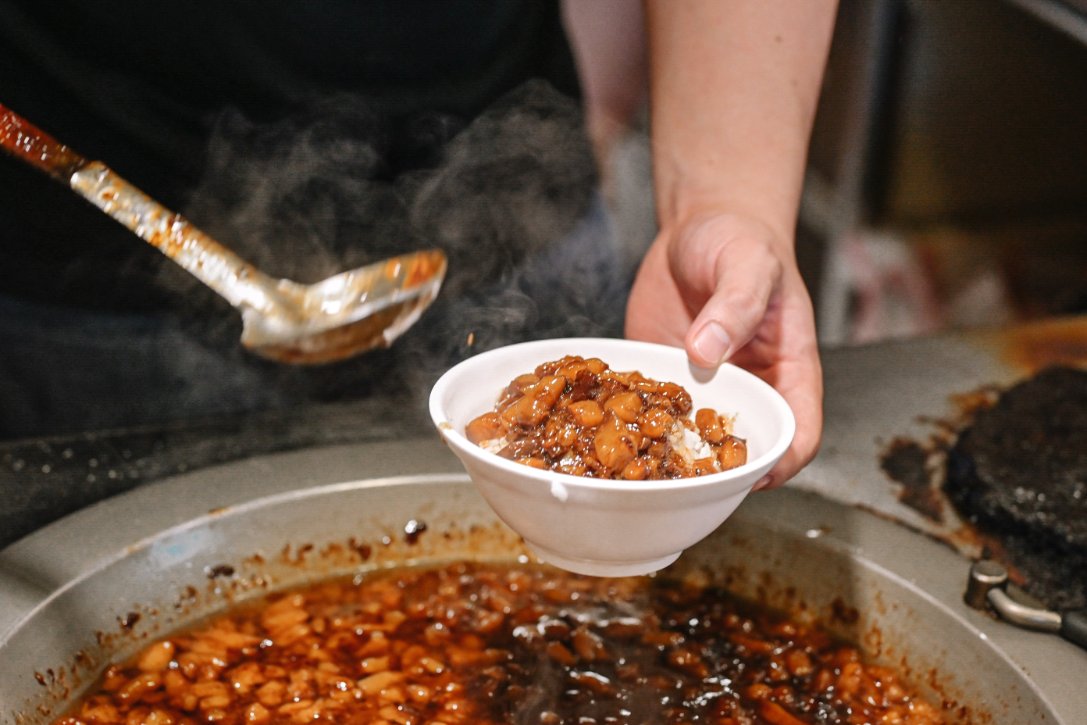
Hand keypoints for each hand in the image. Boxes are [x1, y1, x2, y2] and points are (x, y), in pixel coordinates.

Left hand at [625, 211, 822, 488]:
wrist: (698, 226)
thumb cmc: (741, 240)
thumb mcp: (748, 263)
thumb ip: (735, 304)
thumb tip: (708, 351)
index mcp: (787, 369)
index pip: (799, 430)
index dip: (782, 460)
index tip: (754, 476)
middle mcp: (747, 386)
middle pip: (743, 446)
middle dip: (717, 468)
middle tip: (683, 478)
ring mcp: (703, 386)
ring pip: (692, 436)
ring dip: (669, 453)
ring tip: (639, 464)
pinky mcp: (664, 376)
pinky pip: (651, 408)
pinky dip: (633, 422)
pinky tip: (607, 427)